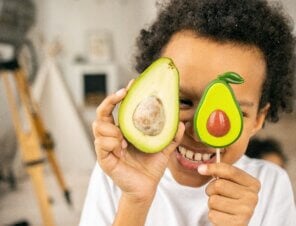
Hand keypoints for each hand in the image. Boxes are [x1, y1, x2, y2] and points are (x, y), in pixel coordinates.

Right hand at [93, 81, 184, 202]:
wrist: (146, 188)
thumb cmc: (151, 166)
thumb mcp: (163, 148)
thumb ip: (171, 136)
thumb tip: (181, 123)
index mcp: (124, 130)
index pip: (116, 109)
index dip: (120, 96)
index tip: (131, 85)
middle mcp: (112, 135)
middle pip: (101, 113)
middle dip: (109, 101)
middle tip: (123, 94)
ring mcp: (106, 146)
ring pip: (99, 126)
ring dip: (112, 128)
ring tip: (125, 138)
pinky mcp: (104, 158)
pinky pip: (101, 144)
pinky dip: (111, 142)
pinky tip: (122, 148)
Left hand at [198, 163, 259, 225]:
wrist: (234, 222)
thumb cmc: (230, 199)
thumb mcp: (230, 182)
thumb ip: (222, 171)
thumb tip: (202, 168)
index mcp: (253, 184)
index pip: (230, 171)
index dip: (213, 168)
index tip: (201, 169)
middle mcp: (252, 197)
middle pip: (218, 185)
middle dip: (211, 189)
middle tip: (216, 194)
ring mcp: (246, 211)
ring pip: (213, 200)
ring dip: (211, 204)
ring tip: (220, 206)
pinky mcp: (238, 224)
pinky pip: (212, 214)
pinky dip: (213, 215)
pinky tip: (221, 216)